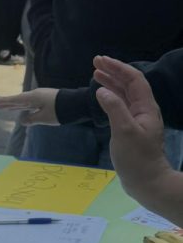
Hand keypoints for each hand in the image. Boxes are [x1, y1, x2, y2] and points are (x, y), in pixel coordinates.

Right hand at [0, 88, 58, 124]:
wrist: (77, 104)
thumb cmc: (59, 111)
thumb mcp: (43, 118)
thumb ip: (31, 119)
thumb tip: (22, 120)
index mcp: (33, 98)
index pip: (16, 100)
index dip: (5, 102)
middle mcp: (36, 95)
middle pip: (19, 100)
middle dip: (8, 103)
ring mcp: (42, 97)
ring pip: (26, 102)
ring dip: (16, 105)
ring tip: (7, 107)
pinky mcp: (48, 100)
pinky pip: (32, 104)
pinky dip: (25, 107)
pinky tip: (24, 109)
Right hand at [94, 59, 167, 181]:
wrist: (146, 181)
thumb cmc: (137, 158)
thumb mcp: (124, 131)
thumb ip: (114, 108)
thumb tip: (102, 91)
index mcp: (146, 107)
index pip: (133, 79)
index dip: (117, 68)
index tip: (100, 61)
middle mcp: (143, 110)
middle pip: (129, 84)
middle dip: (113, 72)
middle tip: (95, 64)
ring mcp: (138, 120)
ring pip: (125, 95)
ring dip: (111, 83)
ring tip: (96, 75)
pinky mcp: (131, 129)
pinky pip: (121, 106)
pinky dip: (111, 98)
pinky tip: (102, 96)